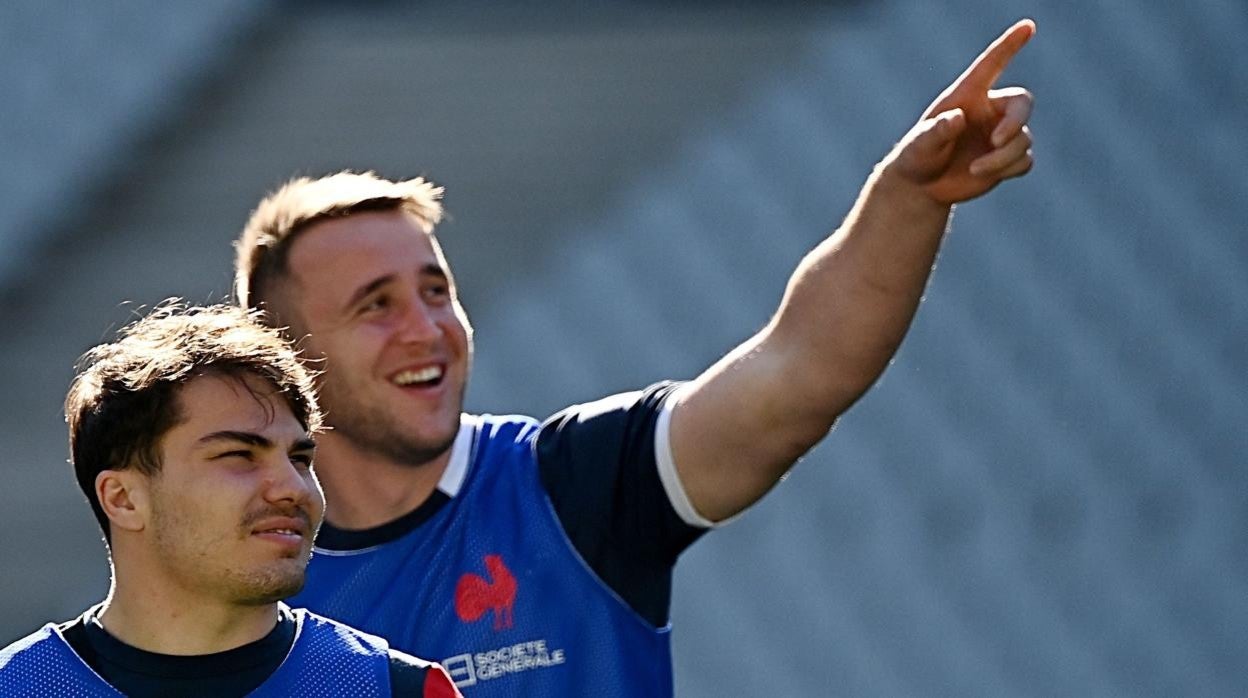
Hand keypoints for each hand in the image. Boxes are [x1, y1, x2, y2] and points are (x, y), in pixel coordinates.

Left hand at [885, 19, 1035, 204]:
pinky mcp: (1008, 158)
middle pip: (1023, 103)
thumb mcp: (918, 145)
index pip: (992, 65)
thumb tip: (956, 118)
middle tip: (996, 140)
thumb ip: (935, 131)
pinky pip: (1025, 160)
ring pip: (1023, 139)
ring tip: (974, 169)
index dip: (1010, 45)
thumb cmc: (916, 157)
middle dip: (1015, 122)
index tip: (1027, 26)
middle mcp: (989, 110)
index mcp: (967, 95)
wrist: (922, 187)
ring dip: (1002, 157)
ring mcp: (1001, 134)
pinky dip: (1007, 169)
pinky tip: (982, 174)